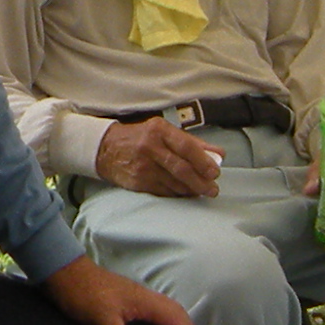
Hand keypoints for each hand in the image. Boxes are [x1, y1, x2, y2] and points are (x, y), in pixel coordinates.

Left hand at [41, 256, 202, 324]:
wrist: (63, 272)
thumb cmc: (83, 293)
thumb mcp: (100, 317)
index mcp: (143, 300)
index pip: (175, 318)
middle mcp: (143, 297)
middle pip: (174, 312)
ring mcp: (132, 298)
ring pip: (163, 311)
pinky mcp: (122, 301)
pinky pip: (150, 314)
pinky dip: (159, 324)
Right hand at [92, 116, 223, 197]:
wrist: (106, 149)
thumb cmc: (140, 137)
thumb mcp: (163, 131)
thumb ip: (192, 142)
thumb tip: (218, 154)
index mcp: (160, 131)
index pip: (187, 147)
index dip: (203, 161)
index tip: (215, 171)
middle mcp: (151, 148)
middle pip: (182, 168)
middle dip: (201, 181)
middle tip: (213, 189)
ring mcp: (143, 167)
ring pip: (175, 183)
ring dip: (192, 190)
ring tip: (203, 192)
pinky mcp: (139, 182)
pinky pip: (164, 191)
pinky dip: (179, 194)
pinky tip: (187, 193)